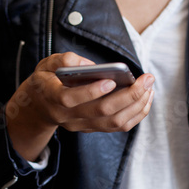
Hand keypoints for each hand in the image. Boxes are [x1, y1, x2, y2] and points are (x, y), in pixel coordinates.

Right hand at [6, 52, 154, 160]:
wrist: (40, 106)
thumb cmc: (47, 80)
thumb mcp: (46, 64)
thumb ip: (63, 60)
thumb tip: (88, 63)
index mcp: (52, 97)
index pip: (70, 99)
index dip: (91, 91)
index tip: (111, 80)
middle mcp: (68, 116)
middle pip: (101, 112)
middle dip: (129, 95)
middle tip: (146, 79)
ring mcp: (82, 125)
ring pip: (114, 122)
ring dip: (136, 105)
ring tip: (149, 87)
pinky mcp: (93, 128)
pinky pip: (119, 126)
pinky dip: (136, 113)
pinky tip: (145, 98)